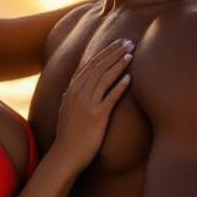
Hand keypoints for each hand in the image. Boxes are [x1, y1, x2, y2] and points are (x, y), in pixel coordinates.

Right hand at [52, 38, 132, 171]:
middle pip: (99, 66)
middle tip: (129, 41)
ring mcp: (87, 104)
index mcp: (72, 89)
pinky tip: (129, 79)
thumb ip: (70, 97)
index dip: (105, 51)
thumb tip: (71, 88)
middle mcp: (78, 93)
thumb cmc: (68, 135)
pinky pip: (110, 98)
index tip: (117, 43)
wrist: (65, 155)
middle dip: (114, 52)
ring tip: (131, 54)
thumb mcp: (65, 110)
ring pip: (104, 77)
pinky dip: (119, 87)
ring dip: (118, 64)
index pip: (90, 64)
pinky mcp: (96, 117)